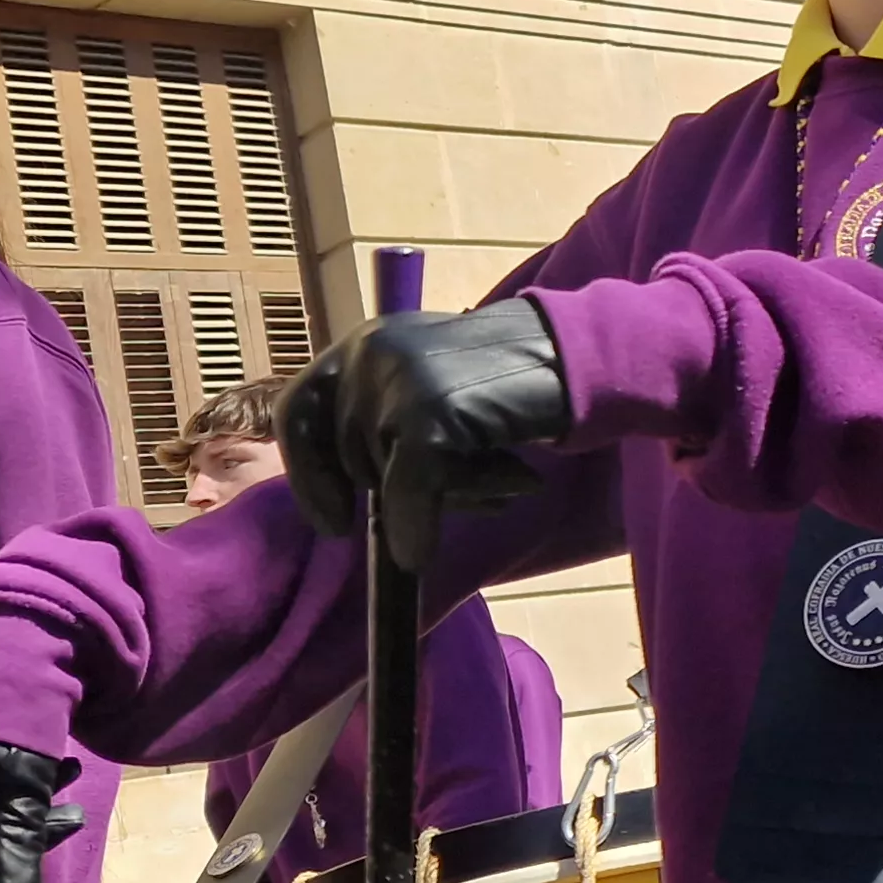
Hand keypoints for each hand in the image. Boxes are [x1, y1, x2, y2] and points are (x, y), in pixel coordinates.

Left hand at [280, 303, 570, 552]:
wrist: (584, 355)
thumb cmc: (515, 382)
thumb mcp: (434, 392)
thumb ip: (388, 427)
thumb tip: (350, 503)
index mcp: (365, 344)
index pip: (298, 412)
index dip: (308, 473)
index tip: (335, 522)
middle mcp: (371, 351)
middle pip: (349, 454)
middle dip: (397, 489)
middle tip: (474, 490)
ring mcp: (399, 378)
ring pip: (383, 475)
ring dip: (439, 496)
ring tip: (503, 477)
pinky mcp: (431, 410)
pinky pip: (407, 491)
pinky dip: (417, 526)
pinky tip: (441, 538)